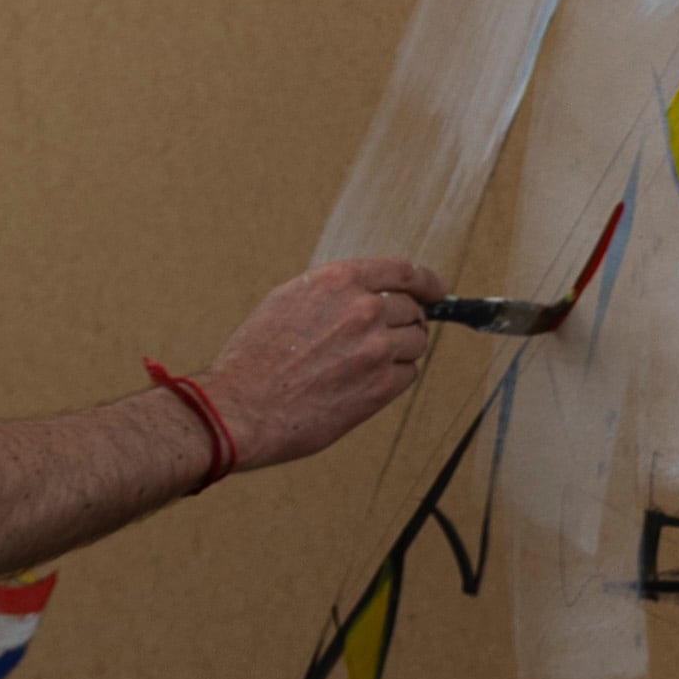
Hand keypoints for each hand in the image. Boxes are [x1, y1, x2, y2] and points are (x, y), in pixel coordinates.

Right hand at [192, 259, 442, 472]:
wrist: (241, 408)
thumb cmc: (255, 356)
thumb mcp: (289, 300)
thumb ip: (334, 292)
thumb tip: (370, 293)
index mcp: (340, 281)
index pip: (405, 271)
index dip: (427, 281)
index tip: (436, 290)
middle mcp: (365, 309)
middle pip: (413, 310)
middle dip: (404, 323)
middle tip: (382, 339)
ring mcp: (376, 349)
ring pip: (415, 344)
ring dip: (400, 352)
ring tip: (365, 365)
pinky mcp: (379, 387)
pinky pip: (407, 376)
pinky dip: (394, 379)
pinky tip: (364, 384)